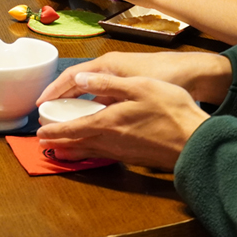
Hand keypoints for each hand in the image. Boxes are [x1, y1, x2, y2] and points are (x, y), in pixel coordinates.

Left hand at [37, 73, 209, 169]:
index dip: (54, 130)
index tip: (39, 132)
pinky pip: (103, 155)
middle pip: (76, 144)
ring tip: (58, 149)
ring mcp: (122, 152)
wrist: (197, 142)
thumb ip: (107, 83)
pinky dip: (90, 153)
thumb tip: (80, 78)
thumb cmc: (171, 111)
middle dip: (58, 141)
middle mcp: (110, 141)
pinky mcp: (133, 157)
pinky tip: (91, 151)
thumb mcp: (138, 86)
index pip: (72, 128)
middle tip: (42, 140)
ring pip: (89, 152)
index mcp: (107, 123)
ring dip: (71, 150)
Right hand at [38, 51, 231, 104]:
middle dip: (58, 97)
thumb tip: (79, 84)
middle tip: (45, 113)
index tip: (41, 103)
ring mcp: (116, 77)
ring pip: (87, 90)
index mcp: (107, 64)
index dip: (54, 89)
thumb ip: (107, 85)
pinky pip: (99, 96)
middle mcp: (108, 69)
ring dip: (72, 102)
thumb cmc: (166, 76)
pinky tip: (87, 118)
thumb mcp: (136, 82)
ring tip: (60, 117)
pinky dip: (89, 106)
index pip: (71, 76)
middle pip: (75, 83)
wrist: (195, 74)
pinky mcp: (125, 86)